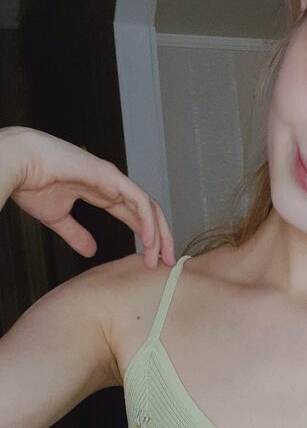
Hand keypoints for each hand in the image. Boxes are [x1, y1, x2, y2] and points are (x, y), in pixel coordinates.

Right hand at [1, 127, 174, 268]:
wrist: (18, 164)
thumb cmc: (31, 184)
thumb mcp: (58, 218)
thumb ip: (76, 234)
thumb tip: (91, 251)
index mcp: (102, 192)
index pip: (135, 216)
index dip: (147, 238)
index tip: (152, 260)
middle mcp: (113, 184)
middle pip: (148, 212)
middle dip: (161, 238)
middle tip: (166, 263)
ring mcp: (114, 179)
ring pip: (149, 207)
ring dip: (158, 234)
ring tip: (158, 257)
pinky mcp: (111, 176)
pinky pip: (139, 201)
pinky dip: (148, 222)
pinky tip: (150, 241)